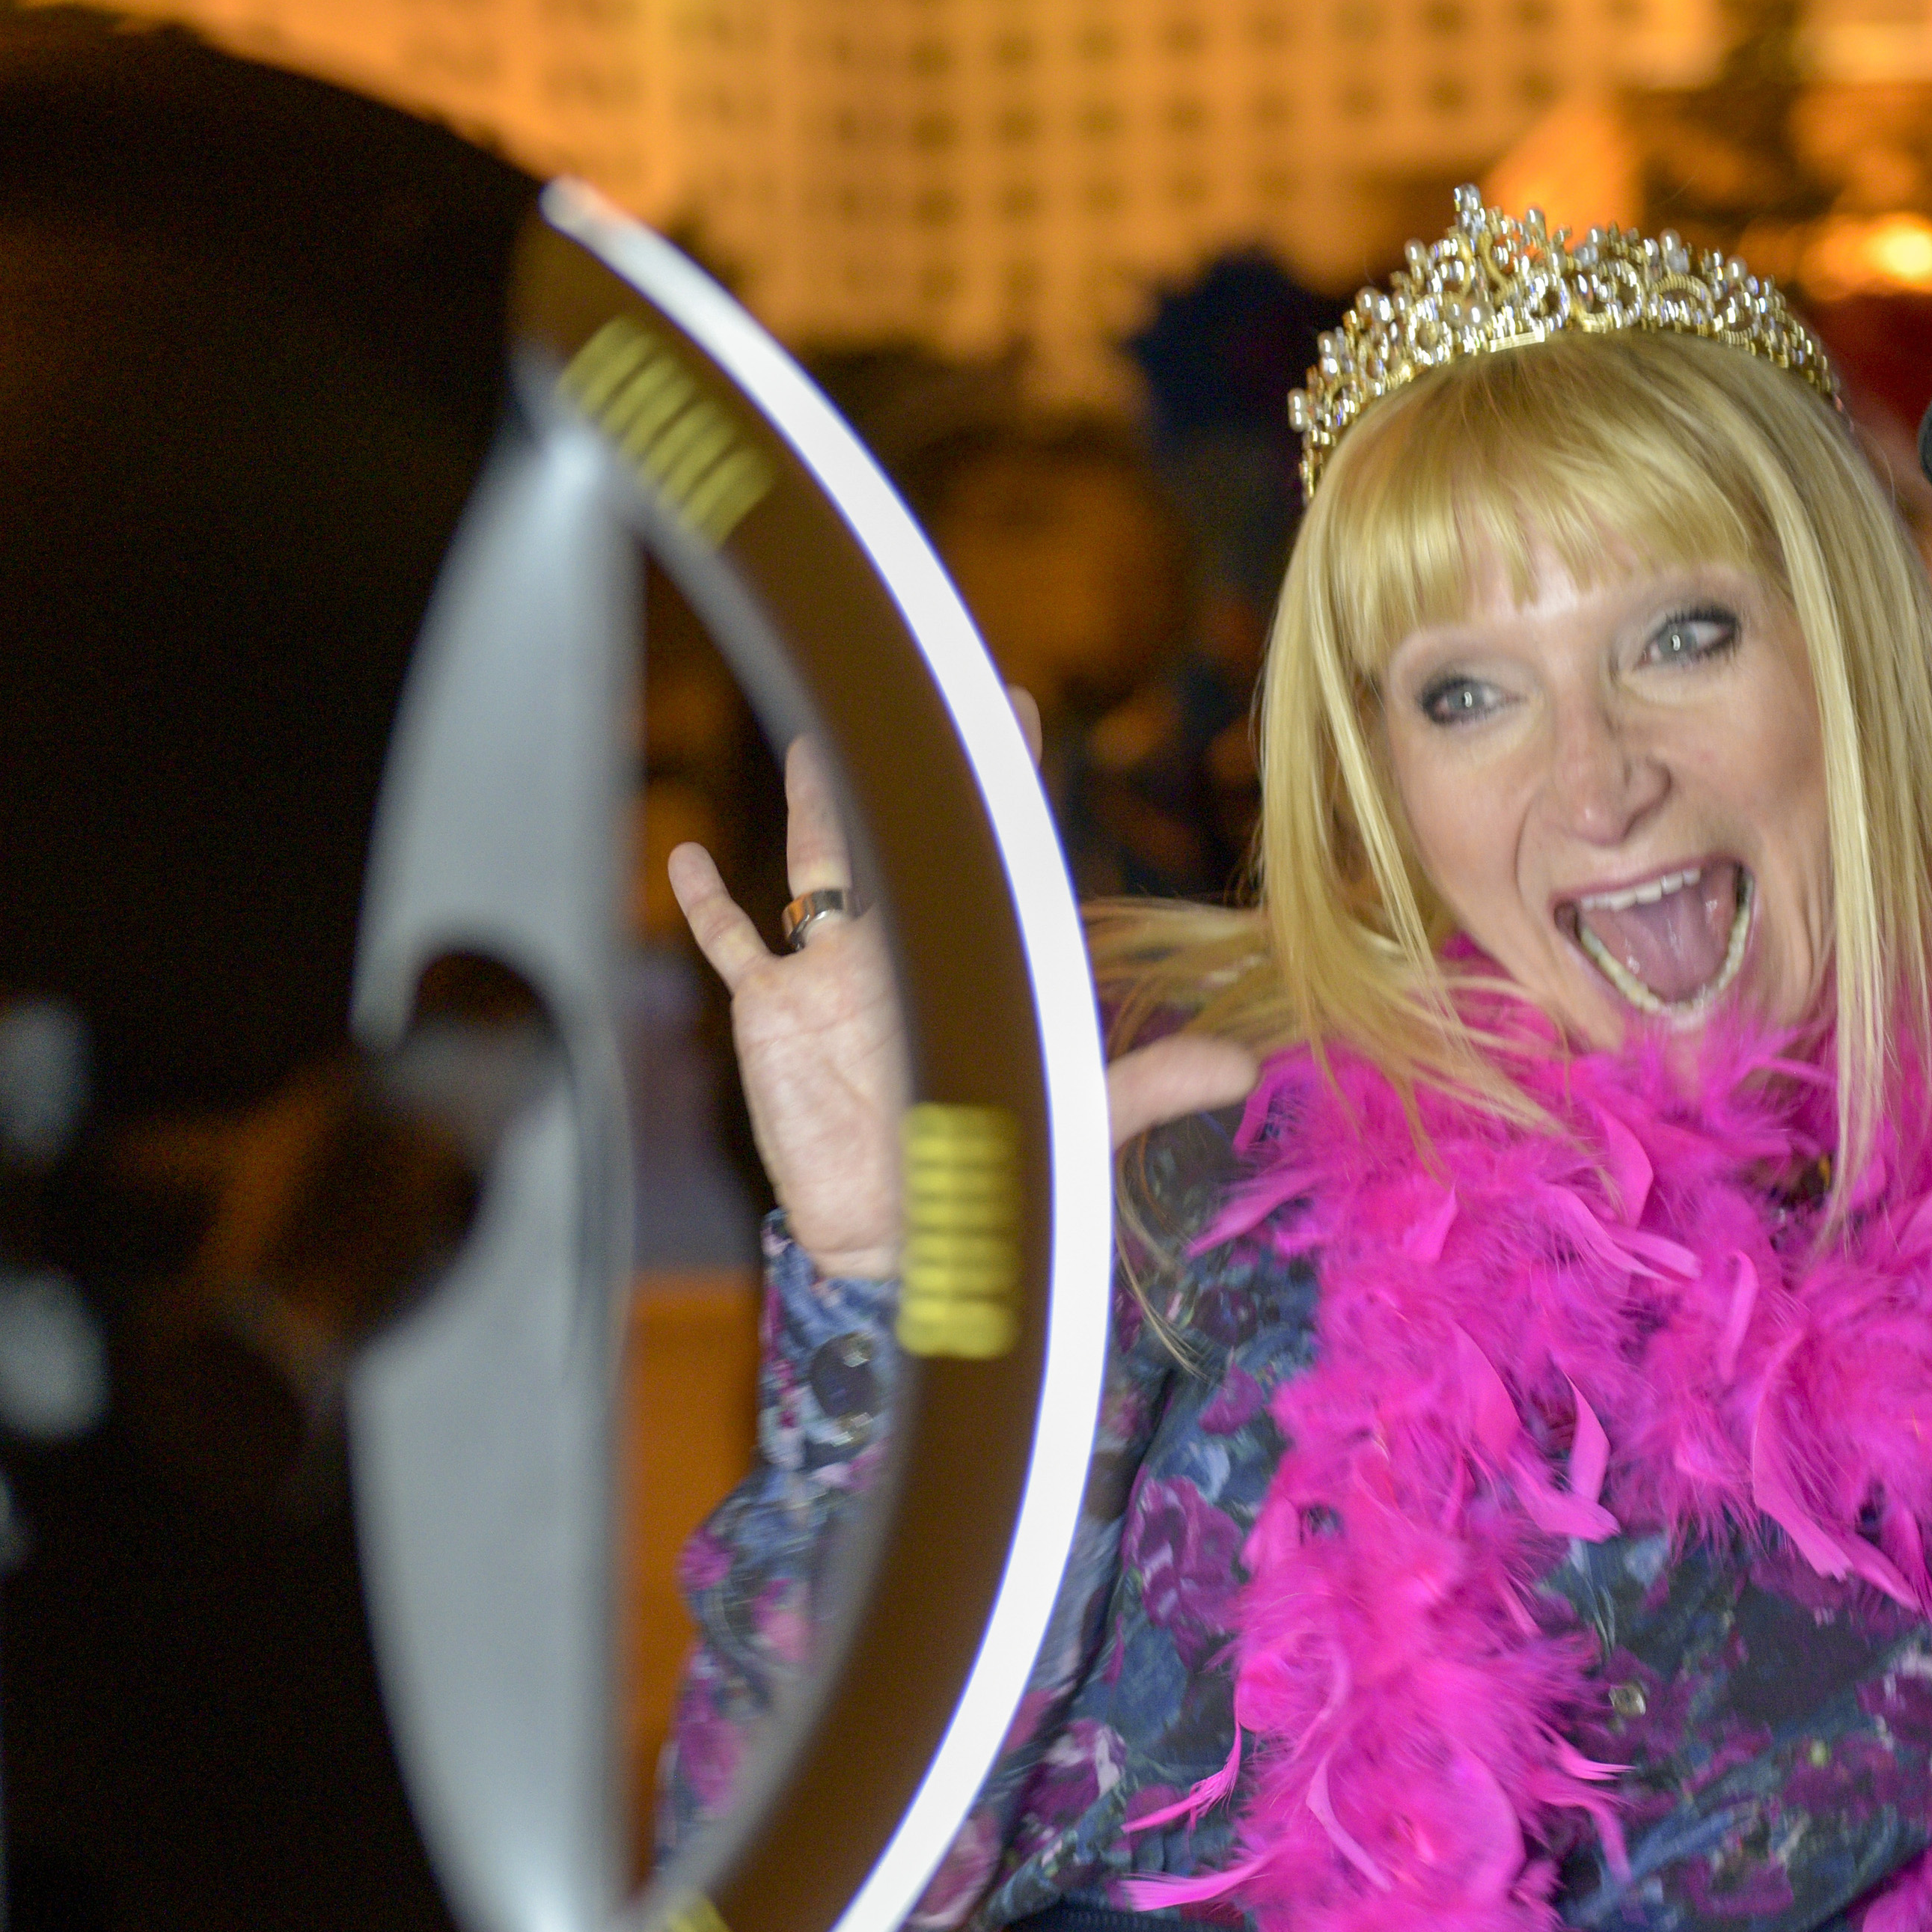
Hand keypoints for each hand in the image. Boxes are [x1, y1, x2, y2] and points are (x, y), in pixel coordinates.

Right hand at [669, 693, 1262, 1281]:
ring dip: (812, 808)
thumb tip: (1244, 1072)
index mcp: (972, 961)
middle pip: (898, 842)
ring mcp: (832, 977)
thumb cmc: (989, 1173)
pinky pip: (735, 947)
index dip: (999, 785)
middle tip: (910, 692)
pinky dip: (709, 906)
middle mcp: (903, 952)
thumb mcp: (1074, 1122)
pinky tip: (687, 859)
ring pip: (815, 870)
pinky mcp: (775, 1015)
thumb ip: (1151, 1086)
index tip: (1011, 709)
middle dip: (901, 773)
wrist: (905, 1239)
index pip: (991, 856)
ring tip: (810, 740)